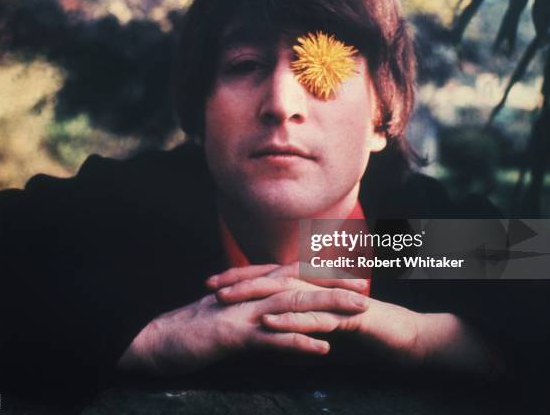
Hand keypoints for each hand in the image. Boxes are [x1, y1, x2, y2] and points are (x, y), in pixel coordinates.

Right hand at [117, 286, 367, 375]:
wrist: (158, 339)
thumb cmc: (191, 332)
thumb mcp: (228, 322)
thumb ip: (255, 322)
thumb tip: (279, 332)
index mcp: (250, 292)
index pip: (293, 280)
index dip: (323, 279)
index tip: (352, 282)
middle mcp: (251, 296)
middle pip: (301, 287)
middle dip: (336, 288)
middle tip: (367, 290)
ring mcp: (244, 314)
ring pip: (294, 307)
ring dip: (329, 308)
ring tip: (359, 311)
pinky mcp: (235, 335)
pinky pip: (272, 339)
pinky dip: (299, 342)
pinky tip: (323, 348)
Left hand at [207, 264, 500, 375]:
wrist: (408, 339)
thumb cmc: (366, 335)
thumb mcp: (326, 329)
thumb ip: (299, 326)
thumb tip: (274, 333)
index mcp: (314, 287)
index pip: (272, 278)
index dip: (242, 278)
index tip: (211, 283)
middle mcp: (321, 286)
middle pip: (275, 278)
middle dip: (240, 280)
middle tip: (209, 284)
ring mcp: (335, 298)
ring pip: (290, 293)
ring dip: (256, 295)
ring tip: (227, 299)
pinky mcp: (350, 315)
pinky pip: (316, 317)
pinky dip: (291, 320)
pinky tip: (269, 322)